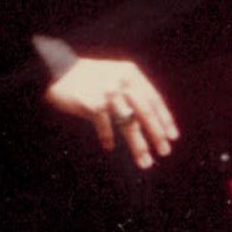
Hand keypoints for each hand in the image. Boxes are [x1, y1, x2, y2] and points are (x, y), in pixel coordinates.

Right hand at [46, 57, 178, 167]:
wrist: (58, 69)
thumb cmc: (88, 76)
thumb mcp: (115, 74)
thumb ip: (131, 90)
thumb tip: (150, 118)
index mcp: (132, 74)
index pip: (154, 99)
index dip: (165, 118)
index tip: (173, 136)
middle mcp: (122, 82)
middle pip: (145, 113)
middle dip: (157, 134)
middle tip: (165, 151)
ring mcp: (108, 93)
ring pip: (128, 124)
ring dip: (138, 145)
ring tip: (145, 161)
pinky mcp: (92, 103)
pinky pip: (105, 126)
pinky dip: (107, 138)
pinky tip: (110, 148)